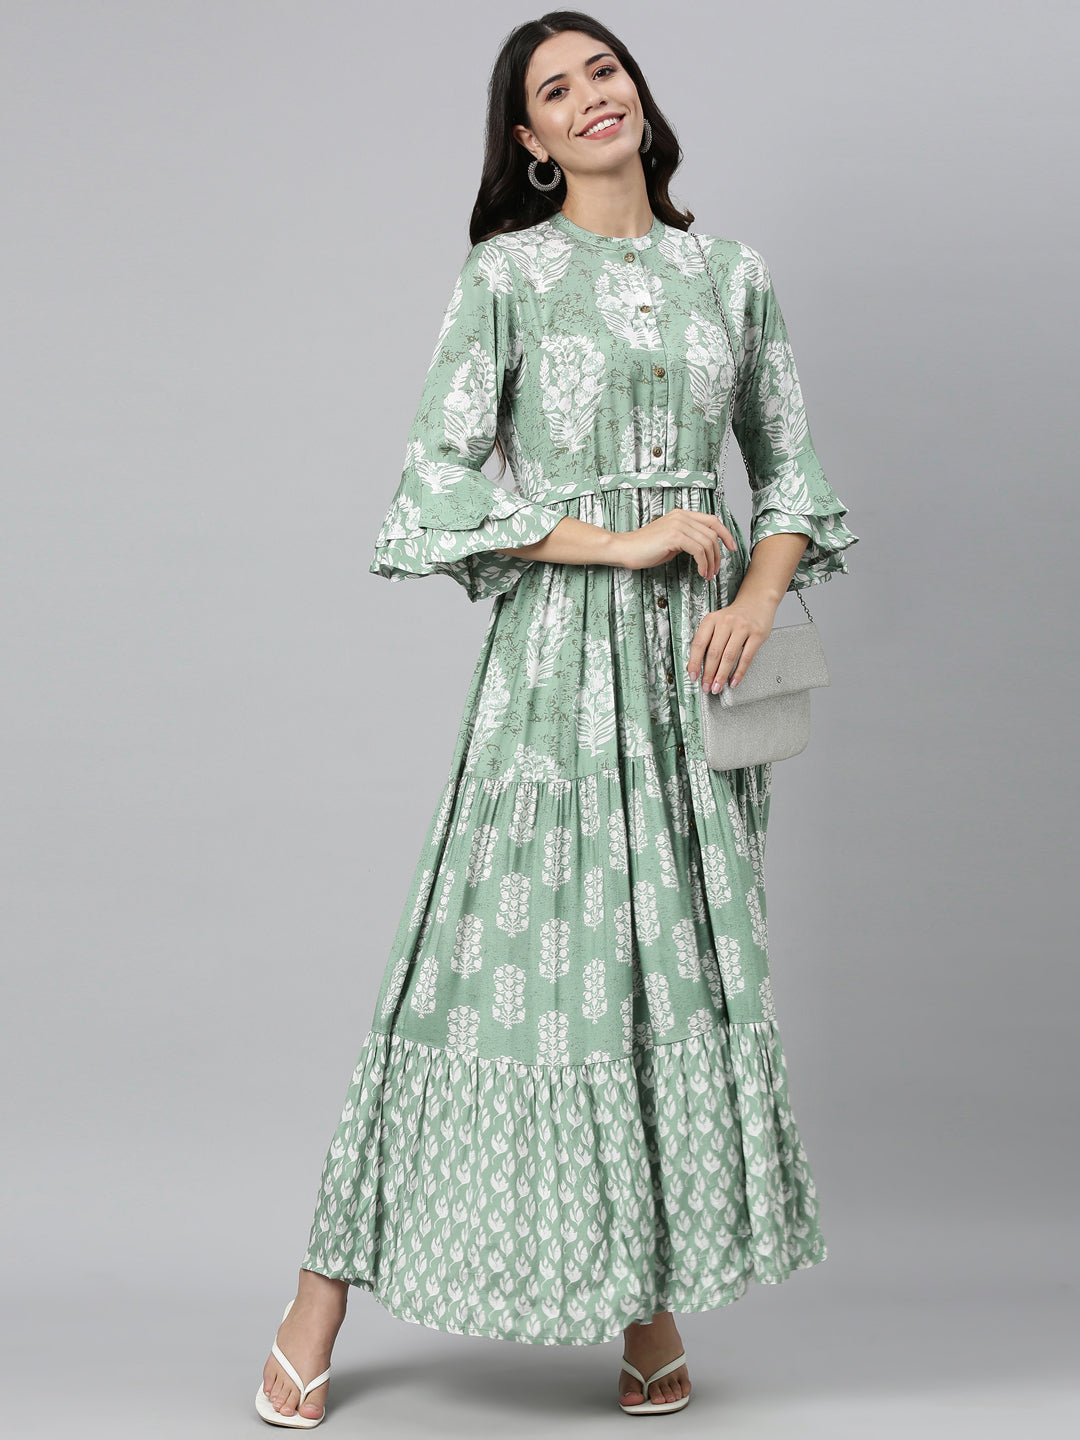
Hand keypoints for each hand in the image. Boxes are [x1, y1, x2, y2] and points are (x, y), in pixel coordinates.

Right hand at [609, 507, 735, 579]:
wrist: (624, 548)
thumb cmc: (644, 548)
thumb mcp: (670, 541)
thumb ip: (686, 539)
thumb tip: (702, 549)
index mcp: (681, 515)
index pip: (712, 520)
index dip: (725, 534)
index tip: (731, 547)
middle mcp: (682, 516)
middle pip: (713, 533)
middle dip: (718, 555)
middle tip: (715, 570)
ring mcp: (678, 524)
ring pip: (708, 543)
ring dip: (711, 562)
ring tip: (707, 574)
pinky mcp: (674, 536)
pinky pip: (699, 550)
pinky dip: (703, 563)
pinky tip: (701, 572)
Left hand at [687, 596, 777, 693]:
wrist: (757, 601)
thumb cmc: (735, 615)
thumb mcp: (717, 622)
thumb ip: (706, 640)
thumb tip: (695, 665)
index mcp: (712, 619)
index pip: (699, 643)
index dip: (694, 662)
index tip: (693, 676)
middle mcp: (726, 622)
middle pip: (714, 652)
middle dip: (709, 673)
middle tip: (706, 686)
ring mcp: (742, 627)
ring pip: (729, 656)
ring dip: (722, 675)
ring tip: (717, 687)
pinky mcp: (757, 634)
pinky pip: (746, 657)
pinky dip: (739, 672)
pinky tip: (734, 680)